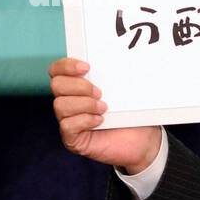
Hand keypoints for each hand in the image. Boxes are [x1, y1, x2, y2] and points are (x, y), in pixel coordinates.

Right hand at [48, 57, 161, 173]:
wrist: (142, 140)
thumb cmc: (131, 114)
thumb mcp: (123, 90)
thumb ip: (112, 74)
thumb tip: (114, 59)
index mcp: (76, 86)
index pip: (56, 70)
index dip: (66, 65)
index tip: (87, 67)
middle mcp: (69, 102)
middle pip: (56, 85)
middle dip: (79, 86)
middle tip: (100, 93)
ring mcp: (68, 121)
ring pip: (60, 105)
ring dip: (85, 104)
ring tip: (103, 108)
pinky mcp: (72, 139)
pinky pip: (67, 125)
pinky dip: (85, 120)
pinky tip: (99, 121)